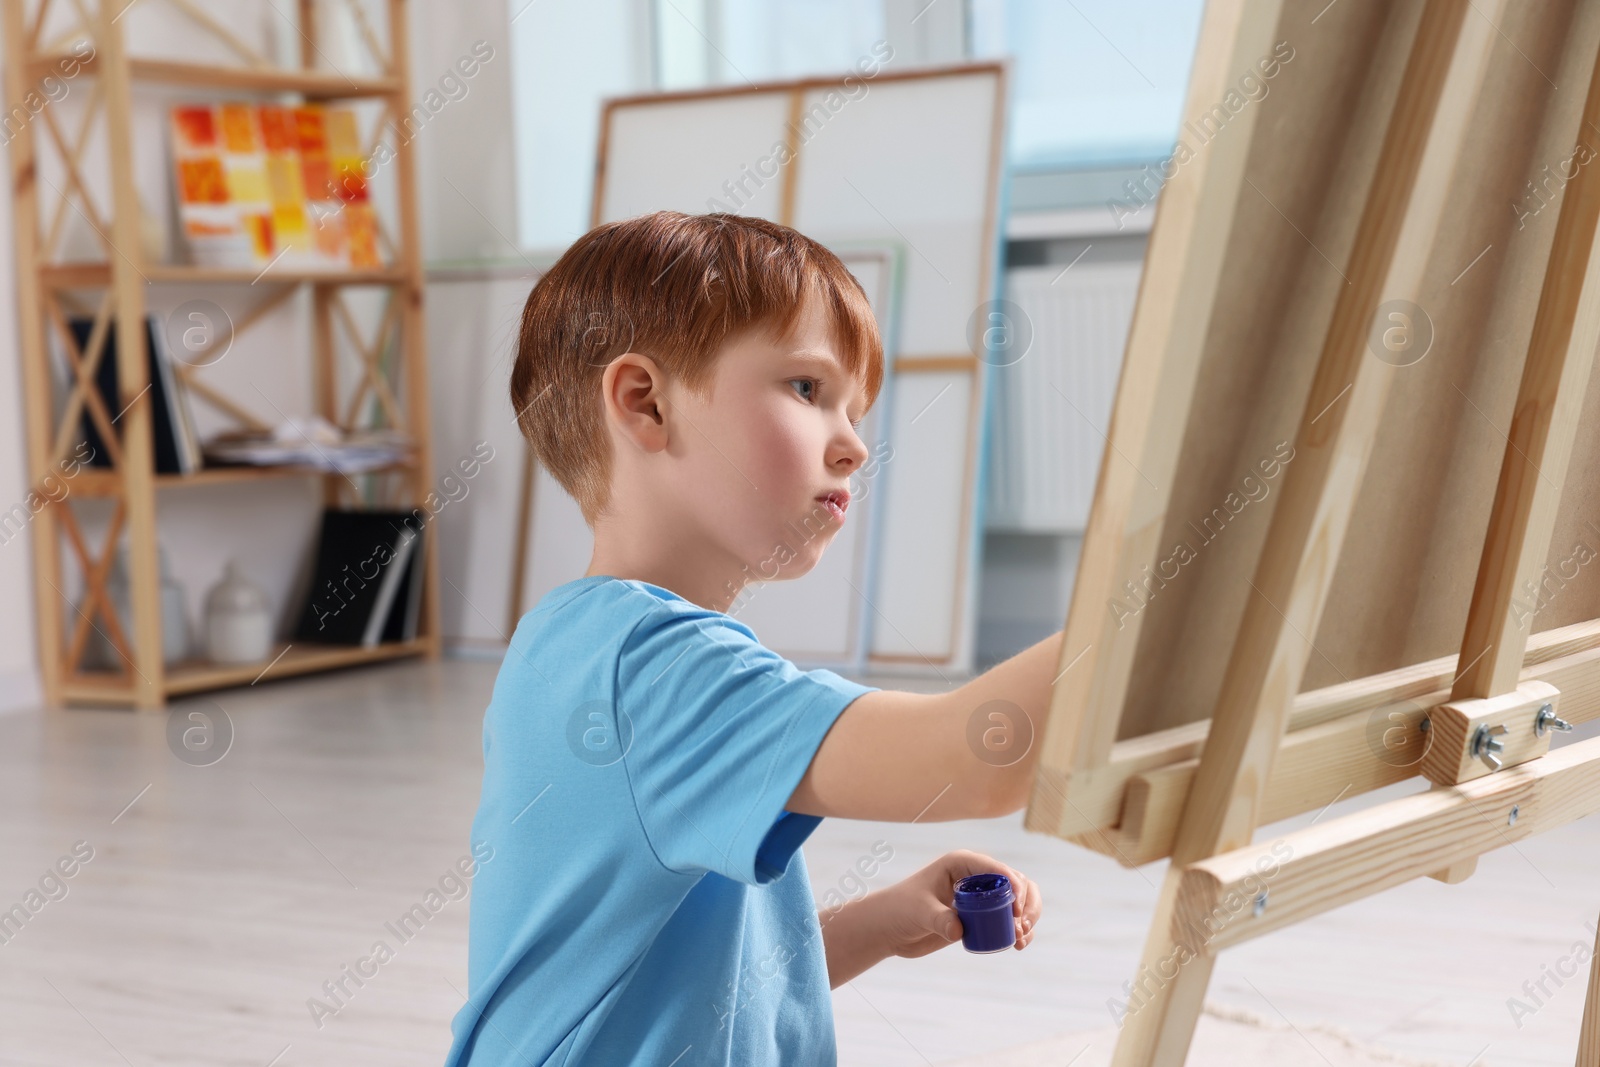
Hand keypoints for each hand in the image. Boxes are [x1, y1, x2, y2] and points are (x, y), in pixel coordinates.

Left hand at [871, 849, 1041, 958]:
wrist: (890, 928)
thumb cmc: (900, 910)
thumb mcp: (920, 912)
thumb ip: (939, 920)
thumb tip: (959, 931)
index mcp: (962, 863)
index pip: (996, 868)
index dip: (1013, 884)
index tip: (1017, 908)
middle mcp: (976, 876)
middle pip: (1016, 882)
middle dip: (1026, 903)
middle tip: (1021, 926)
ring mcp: (981, 897)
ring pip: (1018, 900)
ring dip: (1027, 918)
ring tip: (1020, 939)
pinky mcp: (980, 916)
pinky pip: (1009, 919)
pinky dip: (1020, 930)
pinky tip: (1019, 944)